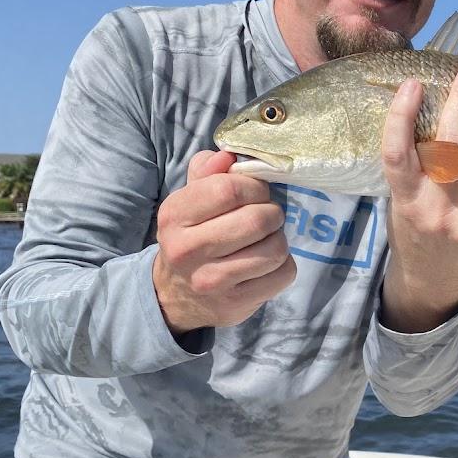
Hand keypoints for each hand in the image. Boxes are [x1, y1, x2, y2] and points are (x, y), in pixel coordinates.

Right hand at [152, 150, 296, 335]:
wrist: (175, 294)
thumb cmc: (192, 235)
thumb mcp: (190, 199)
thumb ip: (207, 171)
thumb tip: (228, 155)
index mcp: (174, 215)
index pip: (229, 189)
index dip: (254, 186)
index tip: (255, 192)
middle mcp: (187, 250)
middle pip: (257, 220)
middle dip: (271, 213)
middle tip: (266, 216)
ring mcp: (212, 281)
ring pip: (275, 249)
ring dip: (278, 239)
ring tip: (265, 240)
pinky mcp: (236, 303)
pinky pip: (283, 274)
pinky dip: (283, 264)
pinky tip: (266, 263)